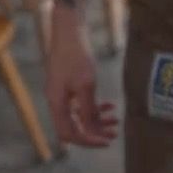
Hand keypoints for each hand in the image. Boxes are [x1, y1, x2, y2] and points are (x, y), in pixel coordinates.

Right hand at [45, 5, 118, 147]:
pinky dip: (95, 107)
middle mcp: (56, 102)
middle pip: (74, 128)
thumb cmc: (76, 56)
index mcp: (56, 104)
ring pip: (79, 117)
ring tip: (116, 120)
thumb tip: (92, 132)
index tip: (107, 141)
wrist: (69, 31)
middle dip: (95, 132)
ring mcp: (61, 94)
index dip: (88, 141)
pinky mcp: (68, 86)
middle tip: (114, 134)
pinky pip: (80, 105)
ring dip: (97, 121)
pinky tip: (110, 105)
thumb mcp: (86, 85)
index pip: (69, 134)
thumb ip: (89, 110)